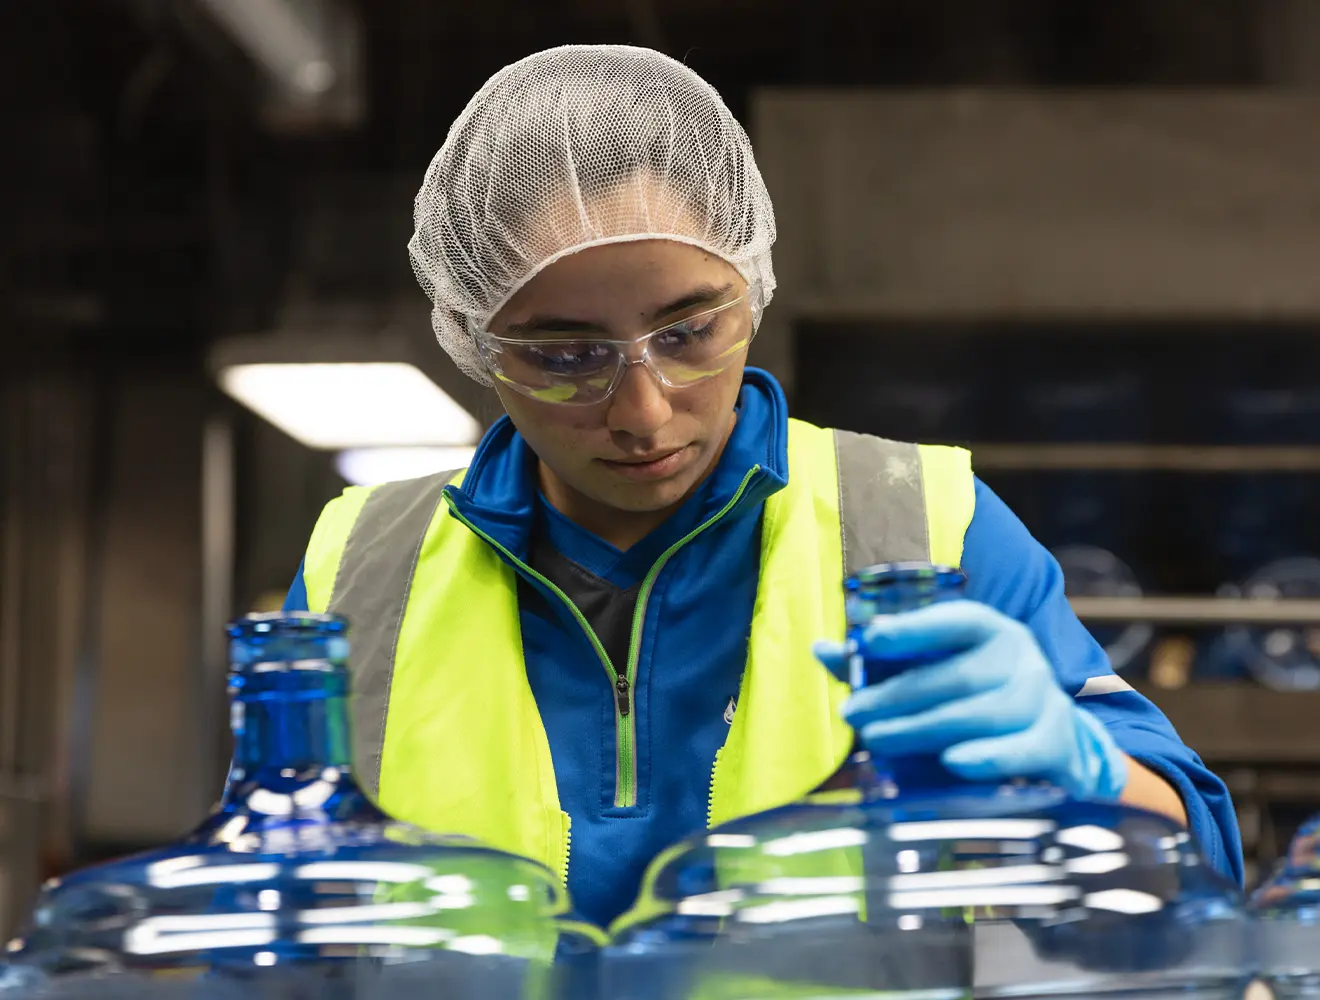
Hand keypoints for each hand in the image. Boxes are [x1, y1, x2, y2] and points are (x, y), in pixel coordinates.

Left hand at [813, 600, 1127, 799]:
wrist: (1048, 741)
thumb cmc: (971, 700)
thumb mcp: (929, 673)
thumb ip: (878, 664)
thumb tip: (820, 649)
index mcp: (988, 629)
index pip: (953, 620)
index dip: (912, 627)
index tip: (869, 638)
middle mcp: (1020, 657)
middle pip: (958, 674)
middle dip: (898, 695)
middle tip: (853, 713)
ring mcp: (1043, 699)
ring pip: (982, 712)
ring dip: (924, 728)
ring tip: (878, 739)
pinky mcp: (1055, 742)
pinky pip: (1022, 749)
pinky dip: (987, 756)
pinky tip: (951, 762)